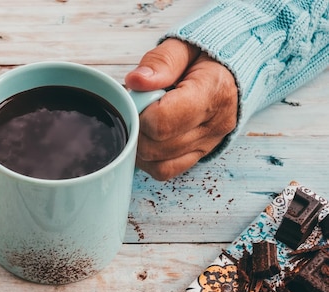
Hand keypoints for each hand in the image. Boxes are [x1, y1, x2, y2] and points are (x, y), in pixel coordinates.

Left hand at [125, 38, 237, 180]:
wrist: (232, 71)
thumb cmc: (204, 57)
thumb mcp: (184, 46)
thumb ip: (161, 62)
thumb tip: (135, 81)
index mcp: (213, 92)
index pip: (163, 121)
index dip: (139, 113)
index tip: (137, 96)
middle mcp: (215, 124)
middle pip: (156, 146)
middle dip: (136, 128)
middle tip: (137, 107)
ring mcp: (208, 144)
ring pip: (158, 164)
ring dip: (139, 146)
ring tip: (143, 120)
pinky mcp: (199, 155)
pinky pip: (166, 171)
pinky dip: (149, 159)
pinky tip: (147, 137)